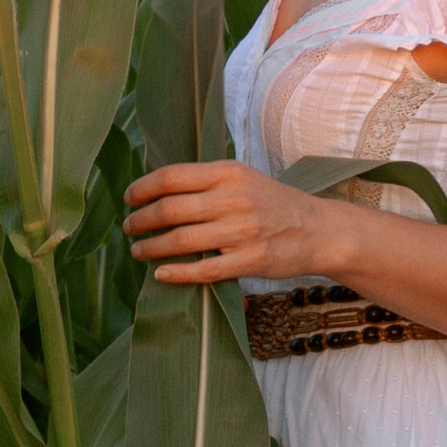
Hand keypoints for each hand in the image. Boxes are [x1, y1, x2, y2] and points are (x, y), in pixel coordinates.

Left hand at [123, 159, 346, 287]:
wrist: (318, 229)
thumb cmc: (273, 203)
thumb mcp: (243, 178)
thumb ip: (207, 181)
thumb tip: (158, 188)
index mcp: (228, 173)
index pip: (171, 177)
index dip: (142, 188)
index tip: (129, 198)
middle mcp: (233, 199)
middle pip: (170, 209)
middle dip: (140, 220)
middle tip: (128, 228)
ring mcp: (242, 231)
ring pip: (181, 240)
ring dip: (151, 247)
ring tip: (138, 250)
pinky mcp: (250, 260)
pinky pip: (204, 270)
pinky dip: (177, 273)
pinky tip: (161, 273)